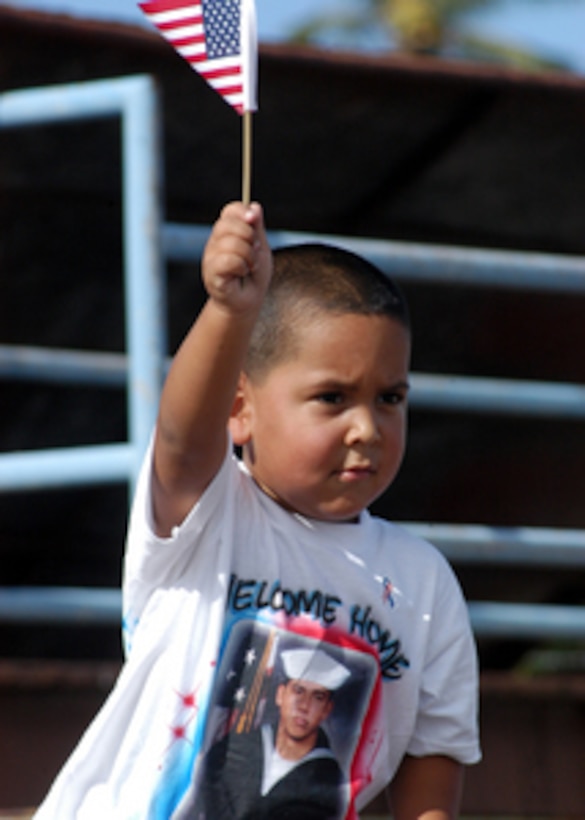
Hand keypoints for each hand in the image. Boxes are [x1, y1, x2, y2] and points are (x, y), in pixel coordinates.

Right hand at [202, 201, 271, 315]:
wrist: (247, 302)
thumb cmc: (253, 275)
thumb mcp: (260, 247)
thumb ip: (257, 228)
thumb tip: (255, 207)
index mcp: (226, 232)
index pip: (230, 210)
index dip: (243, 212)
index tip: (254, 222)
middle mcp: (215, 241)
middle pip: (229, 224)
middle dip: (249, 237)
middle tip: (254, 252)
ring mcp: (210, 257)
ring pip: (231, 242)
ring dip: (249, 256)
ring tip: (249, 266)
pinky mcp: (211, 273)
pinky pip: (228, 260)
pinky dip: (241, 266)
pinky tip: (241, 273)